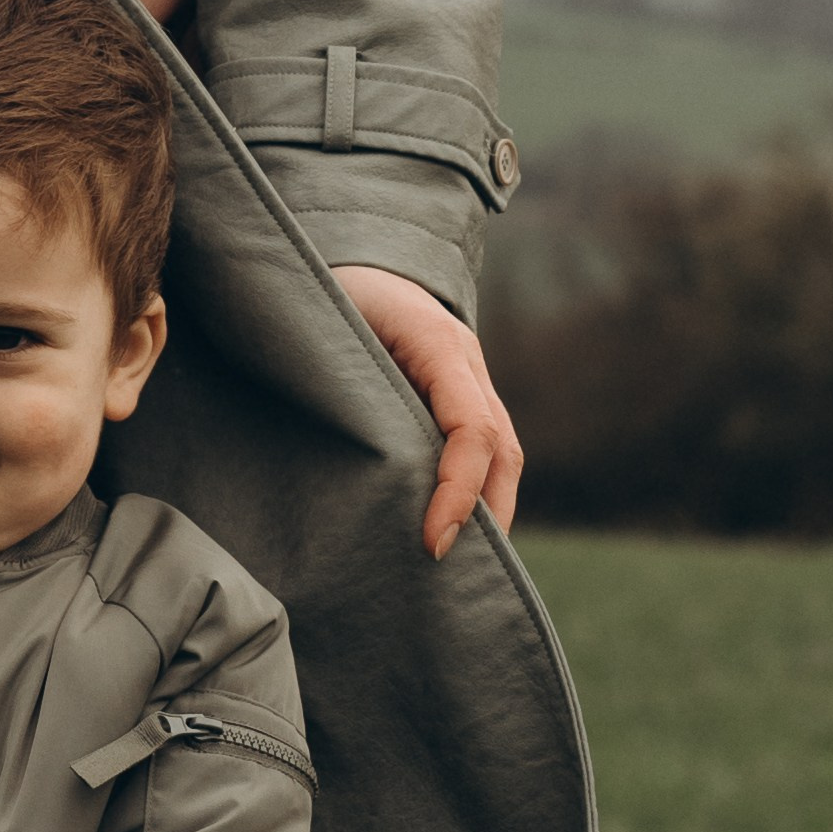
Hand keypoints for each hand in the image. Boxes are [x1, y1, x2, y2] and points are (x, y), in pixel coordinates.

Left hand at [332, 264, 524, 559]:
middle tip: (448, 570)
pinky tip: (451, 536)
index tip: (432, 543)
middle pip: (502, 452)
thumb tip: (351, 462)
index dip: (458, 490)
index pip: (472, 430)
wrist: (354, 261)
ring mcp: (471, 382)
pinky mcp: (460, 400)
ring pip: (502, 457)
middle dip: (486, 516)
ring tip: (458, 570)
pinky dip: (475, 498)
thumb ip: (344, 381)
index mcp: (441, 345)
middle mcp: (468, 366)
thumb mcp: (330, 327)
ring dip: (488, 514)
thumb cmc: (331, 295)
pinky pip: (482, 454)